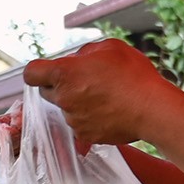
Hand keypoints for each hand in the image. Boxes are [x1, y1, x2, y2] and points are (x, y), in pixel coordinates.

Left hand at [24, 39, 177, 148]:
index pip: (31, 73)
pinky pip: (80, 125)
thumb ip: (85, 53)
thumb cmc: (133, 75)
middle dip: (59, 86)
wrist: (152, 109)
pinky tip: (108, 111)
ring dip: (77, 103)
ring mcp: (73, 119)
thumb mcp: (109, 48)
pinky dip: (90, 119)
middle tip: (83, 81)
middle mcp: (64, 98)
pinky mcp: (85, 135)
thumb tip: (77, 60)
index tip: (48, 72)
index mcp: (64, 73)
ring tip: (104, 97)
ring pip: (65, 109)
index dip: (38, 72)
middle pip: (46, 92)